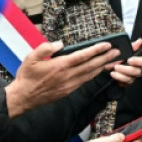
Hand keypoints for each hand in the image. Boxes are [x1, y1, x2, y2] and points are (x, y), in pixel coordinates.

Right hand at [5, 40, 120, 116]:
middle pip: (91, 65)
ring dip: (102, 66)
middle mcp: (67, 76)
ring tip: (113, 60)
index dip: (96, 50)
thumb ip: (45, 48)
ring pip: (90, 74)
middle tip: (118, 51)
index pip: (82, 56)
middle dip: (105, 58)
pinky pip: (85, 81)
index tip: (107, 44)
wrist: (23, 97)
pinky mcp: (68, 91)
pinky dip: (94, 75)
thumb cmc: (27, 76)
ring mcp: (69, 85)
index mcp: (60, 66)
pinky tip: (98, 70)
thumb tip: (59, 44)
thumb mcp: (30, 58)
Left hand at [106, 38, 141, 85]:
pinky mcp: (129, 82)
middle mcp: (140, 64)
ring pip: (137, 73)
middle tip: (128, 61)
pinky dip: (120, 78)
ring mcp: (135, 73)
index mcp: (138, 55)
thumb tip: (140, 41)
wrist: (104, 69)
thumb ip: (131, 47)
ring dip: (125, 70)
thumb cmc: (114, 59)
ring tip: (115, 68)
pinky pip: (128, 81)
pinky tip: (114, 74)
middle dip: (138, 61)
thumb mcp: (121, 51)